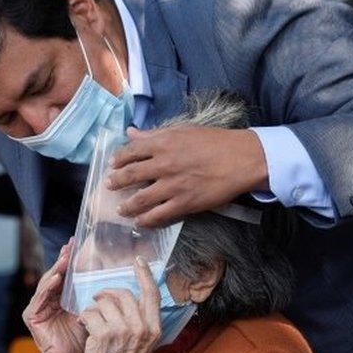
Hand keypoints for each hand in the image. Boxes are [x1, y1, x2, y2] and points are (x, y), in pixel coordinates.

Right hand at [23, 239, 87, 352]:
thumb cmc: (85, 343)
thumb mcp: (92, 314)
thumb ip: (95, 298)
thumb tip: (112, 278)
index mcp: (60, 300)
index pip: (65, 276)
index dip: (71, 261)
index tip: (78, 244)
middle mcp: (47, 302)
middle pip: (55, 276)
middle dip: (63, 260)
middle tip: (70, 245)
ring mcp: (38, 309)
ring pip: (47, 284)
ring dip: (56, 270)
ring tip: (65, 258)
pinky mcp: (32, 317)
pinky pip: (40, 299)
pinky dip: (48, 287)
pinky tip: (57, 277)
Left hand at [79, 256, 160, 352]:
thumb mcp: (141, 342)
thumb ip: (139, 320)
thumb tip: (128, 296)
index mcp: (154, 328)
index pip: (152, 293)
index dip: (145, 274)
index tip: (138, 261)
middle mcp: (141, 327)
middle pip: (123, 293)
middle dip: (106, 293)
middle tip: (97, 299)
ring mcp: (123, 331)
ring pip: (104, 302)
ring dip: (93, 307)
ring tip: (90, 318)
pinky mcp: (103, 335)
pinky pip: (90, 313)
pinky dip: (84, 317)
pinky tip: (83, 326)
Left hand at [104, 126, 267, 226]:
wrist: (243, 159)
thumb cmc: (214, 142)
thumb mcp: (182, 131)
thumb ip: (154, 134)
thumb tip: (130, 132)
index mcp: (163, 143)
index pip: (130, 152)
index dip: (118, 159)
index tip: (112, 165)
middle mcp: (164, 164)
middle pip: (130, 175)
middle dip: (116, 182)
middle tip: (109, 186)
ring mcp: (173, 186)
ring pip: (140, 199)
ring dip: (126, 205)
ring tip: (120, 209)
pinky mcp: (185, 203)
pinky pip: (159, 215)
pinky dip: (146, 220)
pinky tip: (139, 222)